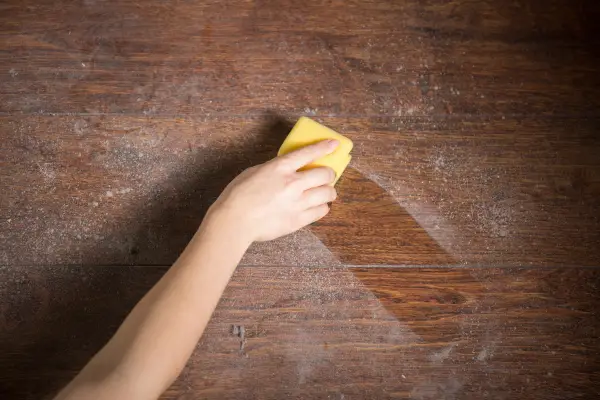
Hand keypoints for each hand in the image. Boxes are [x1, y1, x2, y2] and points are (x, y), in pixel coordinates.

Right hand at [206, 139, 338, 242]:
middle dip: (329, 174)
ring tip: (324, 193)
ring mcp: (297, 203)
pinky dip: (322, 207)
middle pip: (325, 174)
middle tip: (326, 176)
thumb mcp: (255, 172)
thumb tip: (288, 170)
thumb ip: (275, 169)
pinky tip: (317, 206)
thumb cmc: (238, 196)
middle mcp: (292, 183)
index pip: (308, 153)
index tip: (334, 144)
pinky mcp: (298, 220)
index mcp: (280, 168)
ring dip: (328, 191)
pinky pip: (321, 211)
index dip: (324, 147)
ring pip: (328, 193)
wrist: (234, 221)